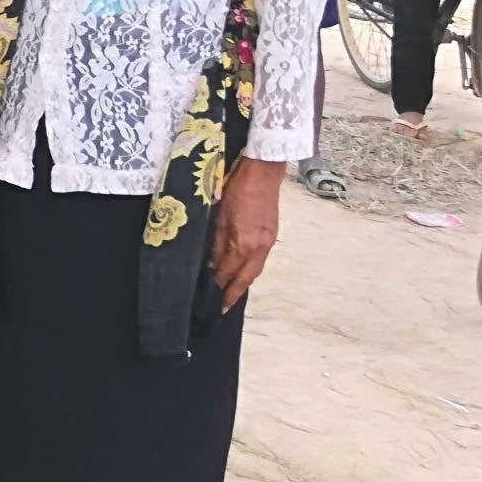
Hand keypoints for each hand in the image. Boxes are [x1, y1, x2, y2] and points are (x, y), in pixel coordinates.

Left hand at [211, 156, 283, 310]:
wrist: (263, 173)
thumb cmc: (235, 189)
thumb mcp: (218, 216)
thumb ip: (216, 243)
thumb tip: (211, 264)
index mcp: (243, 243)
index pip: (228, 272)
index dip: (219, 285)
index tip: (209, 298)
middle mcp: (258, 247)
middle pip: (245, 277)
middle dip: (233, 294)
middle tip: (222, 308)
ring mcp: (268, 242)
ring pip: (254, 270)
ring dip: (242, 283)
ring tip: (230, 294)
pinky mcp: (272, 236)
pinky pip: (260, 260)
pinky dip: (250, 270)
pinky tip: (242, 273)